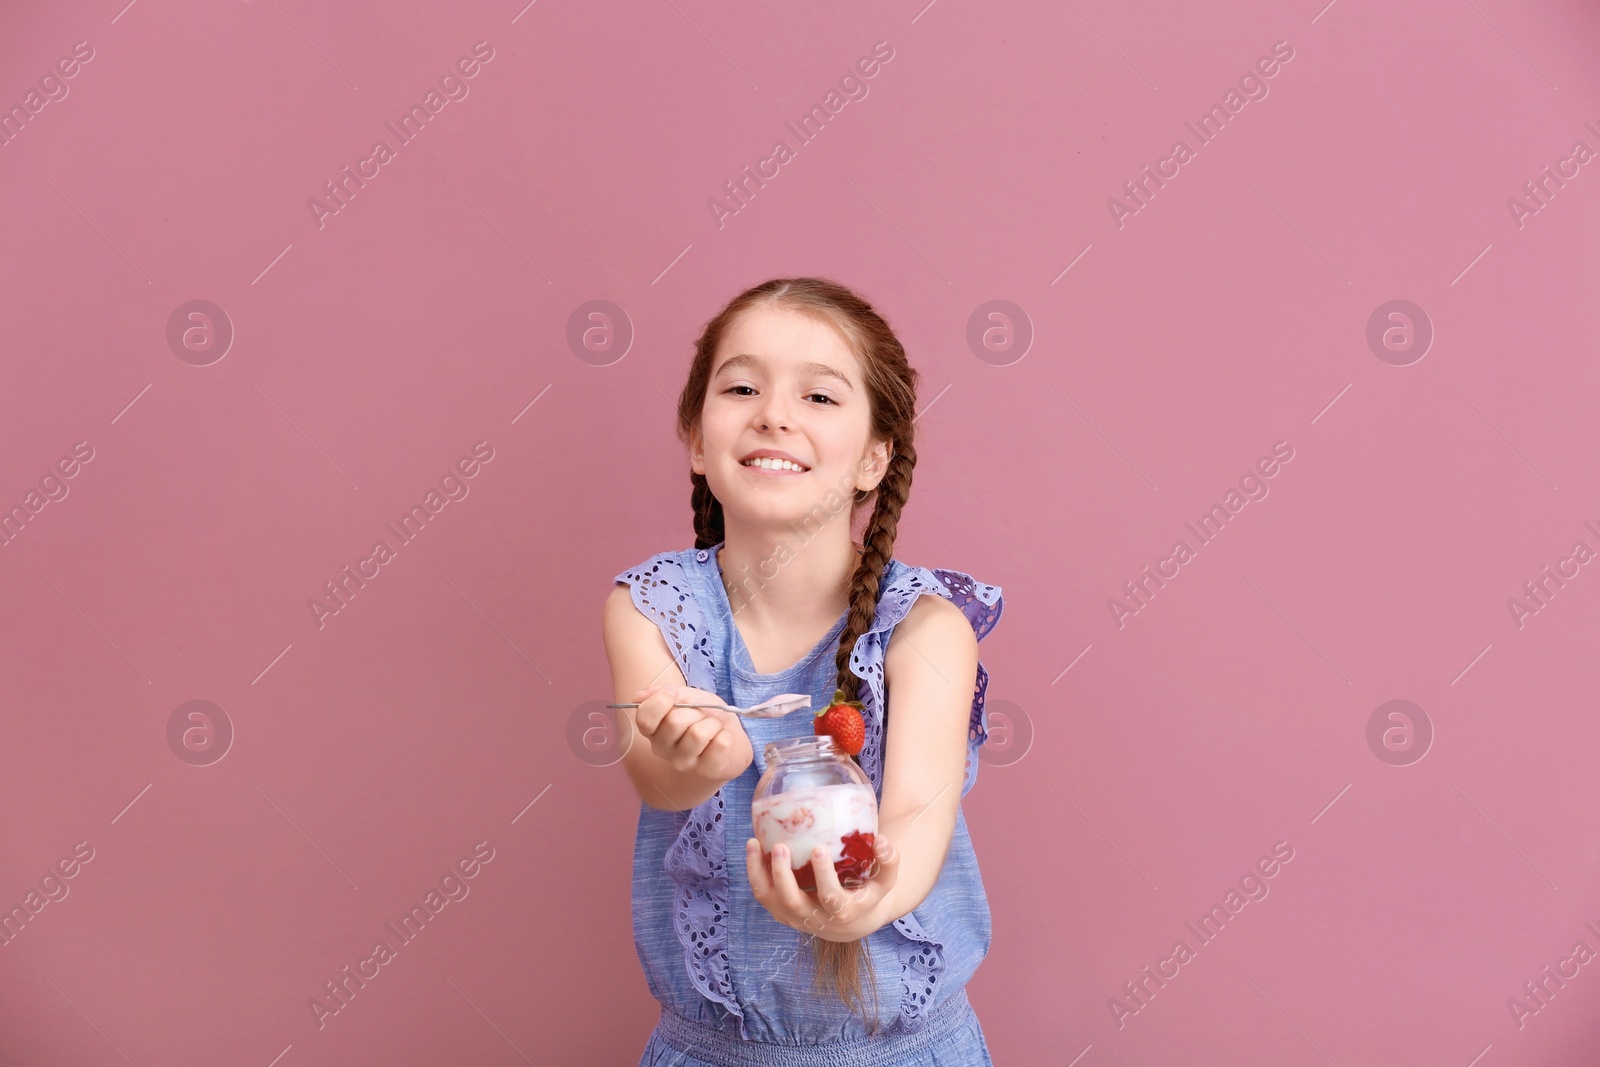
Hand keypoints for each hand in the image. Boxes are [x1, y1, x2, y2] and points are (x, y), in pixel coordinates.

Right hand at [630, 684, 752, 783]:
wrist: (732, 733)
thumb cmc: (705, 715)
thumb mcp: (687, 696)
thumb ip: (663, 693)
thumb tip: (637, 697)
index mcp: (653, 730)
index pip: (644, 718)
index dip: (660, 701)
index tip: (674, 692)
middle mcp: (662, 749)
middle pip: (674, 722)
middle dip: (695, 711)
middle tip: (702, 716)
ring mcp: (683, 763)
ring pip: (698, 734)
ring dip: (712, 724)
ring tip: (713, 728)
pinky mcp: (707, 771)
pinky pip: (720, 744)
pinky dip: (726, 736)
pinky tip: (722, 740)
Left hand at [745, 832, 899, 942]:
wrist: (852, 922)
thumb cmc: (869, 893)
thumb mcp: (886, 881)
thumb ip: (889, 861)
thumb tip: (881, 840)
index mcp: (843, 911)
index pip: (831, 898)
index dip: (823, 876)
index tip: (818, 849)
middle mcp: (815, 917)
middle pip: (793, 902)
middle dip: (783, 875)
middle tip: (780, 847)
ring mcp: (794, 916)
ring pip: (771, 899)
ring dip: (759, 873)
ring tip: (753, 843)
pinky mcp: (781, 911)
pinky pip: (763, 894)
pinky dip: (754, 872)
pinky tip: (753, 847)